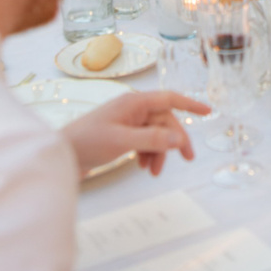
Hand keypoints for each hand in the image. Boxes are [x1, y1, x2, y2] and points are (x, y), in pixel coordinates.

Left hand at [59, 90, 208, 175]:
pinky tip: (142, 166)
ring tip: (153, 172)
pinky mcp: (121, 134)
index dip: (190, 104)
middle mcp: (132, 108)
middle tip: (187, 159)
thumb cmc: (87, 142)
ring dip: (159, 151)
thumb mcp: (122, 141)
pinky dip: (148, 153)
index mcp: (134, 102)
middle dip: (174, 141)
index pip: (169, 98)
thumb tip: (179, 138)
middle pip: (165, 121)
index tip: (208, 112)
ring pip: (156, 134)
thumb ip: (152, 140)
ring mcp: (127, 121)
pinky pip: (144, 141)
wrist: (61, 154)